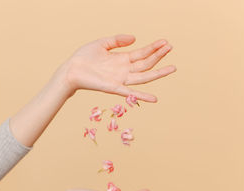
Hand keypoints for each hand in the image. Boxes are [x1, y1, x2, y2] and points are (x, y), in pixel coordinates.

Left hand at [59, 34, 175, 101]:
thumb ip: (117, 40)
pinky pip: (130, 93)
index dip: (153, 48)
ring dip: (157, 73)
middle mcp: (123, 70)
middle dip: (158, 56)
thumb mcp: (102, 43)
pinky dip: (142, 97)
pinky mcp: (113, 88)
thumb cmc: (83, 58)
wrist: (71, 70)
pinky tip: (154, 99)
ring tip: (172, 68)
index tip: (165, 42)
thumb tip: (135, 38)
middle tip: (171, 47)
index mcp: (121, 59)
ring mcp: (120, 80)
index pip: (142, 53)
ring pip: (143, 77)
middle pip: (145, 63)